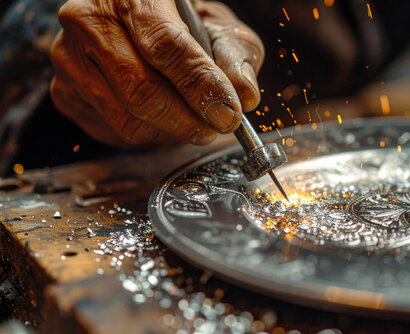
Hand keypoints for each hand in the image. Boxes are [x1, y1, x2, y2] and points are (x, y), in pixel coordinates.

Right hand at [50, 0, 263, 146]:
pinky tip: (159, 120)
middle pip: (143, 91)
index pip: (166, 46)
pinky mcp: (64, 92)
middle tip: (216, 126)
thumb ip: (234, 56)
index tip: (228, 114)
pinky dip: (146, 137)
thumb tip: (245, 95)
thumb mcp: (216, 26)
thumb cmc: (179, 24)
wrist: (132, 21)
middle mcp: (90, 22)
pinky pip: (112, 133)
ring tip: (189, 121)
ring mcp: (70, 59)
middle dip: (188, 120)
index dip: (201, 86)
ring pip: (128, 120)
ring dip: (169, 133)